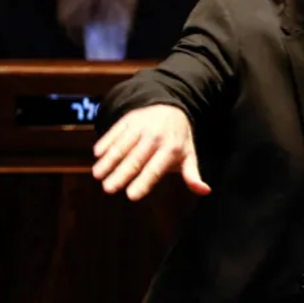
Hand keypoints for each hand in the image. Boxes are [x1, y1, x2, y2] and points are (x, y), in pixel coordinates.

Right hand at [92, 104, 210, 200]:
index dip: (144, 182)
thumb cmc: (178, 139)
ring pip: (122, 145)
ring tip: (98, 175)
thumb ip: (192, 174)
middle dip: (122, 174)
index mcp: (171, 148)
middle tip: (109, 189)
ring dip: (109, 160)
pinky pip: (116, 131)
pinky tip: (98, 154)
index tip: (132, 196)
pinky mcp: (129, 118)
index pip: (156, 169)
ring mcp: (141, 126)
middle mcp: (156, 137)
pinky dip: (106, 141)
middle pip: (136, 158)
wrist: (170, 107)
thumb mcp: (189, 154)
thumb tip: (205, 191)